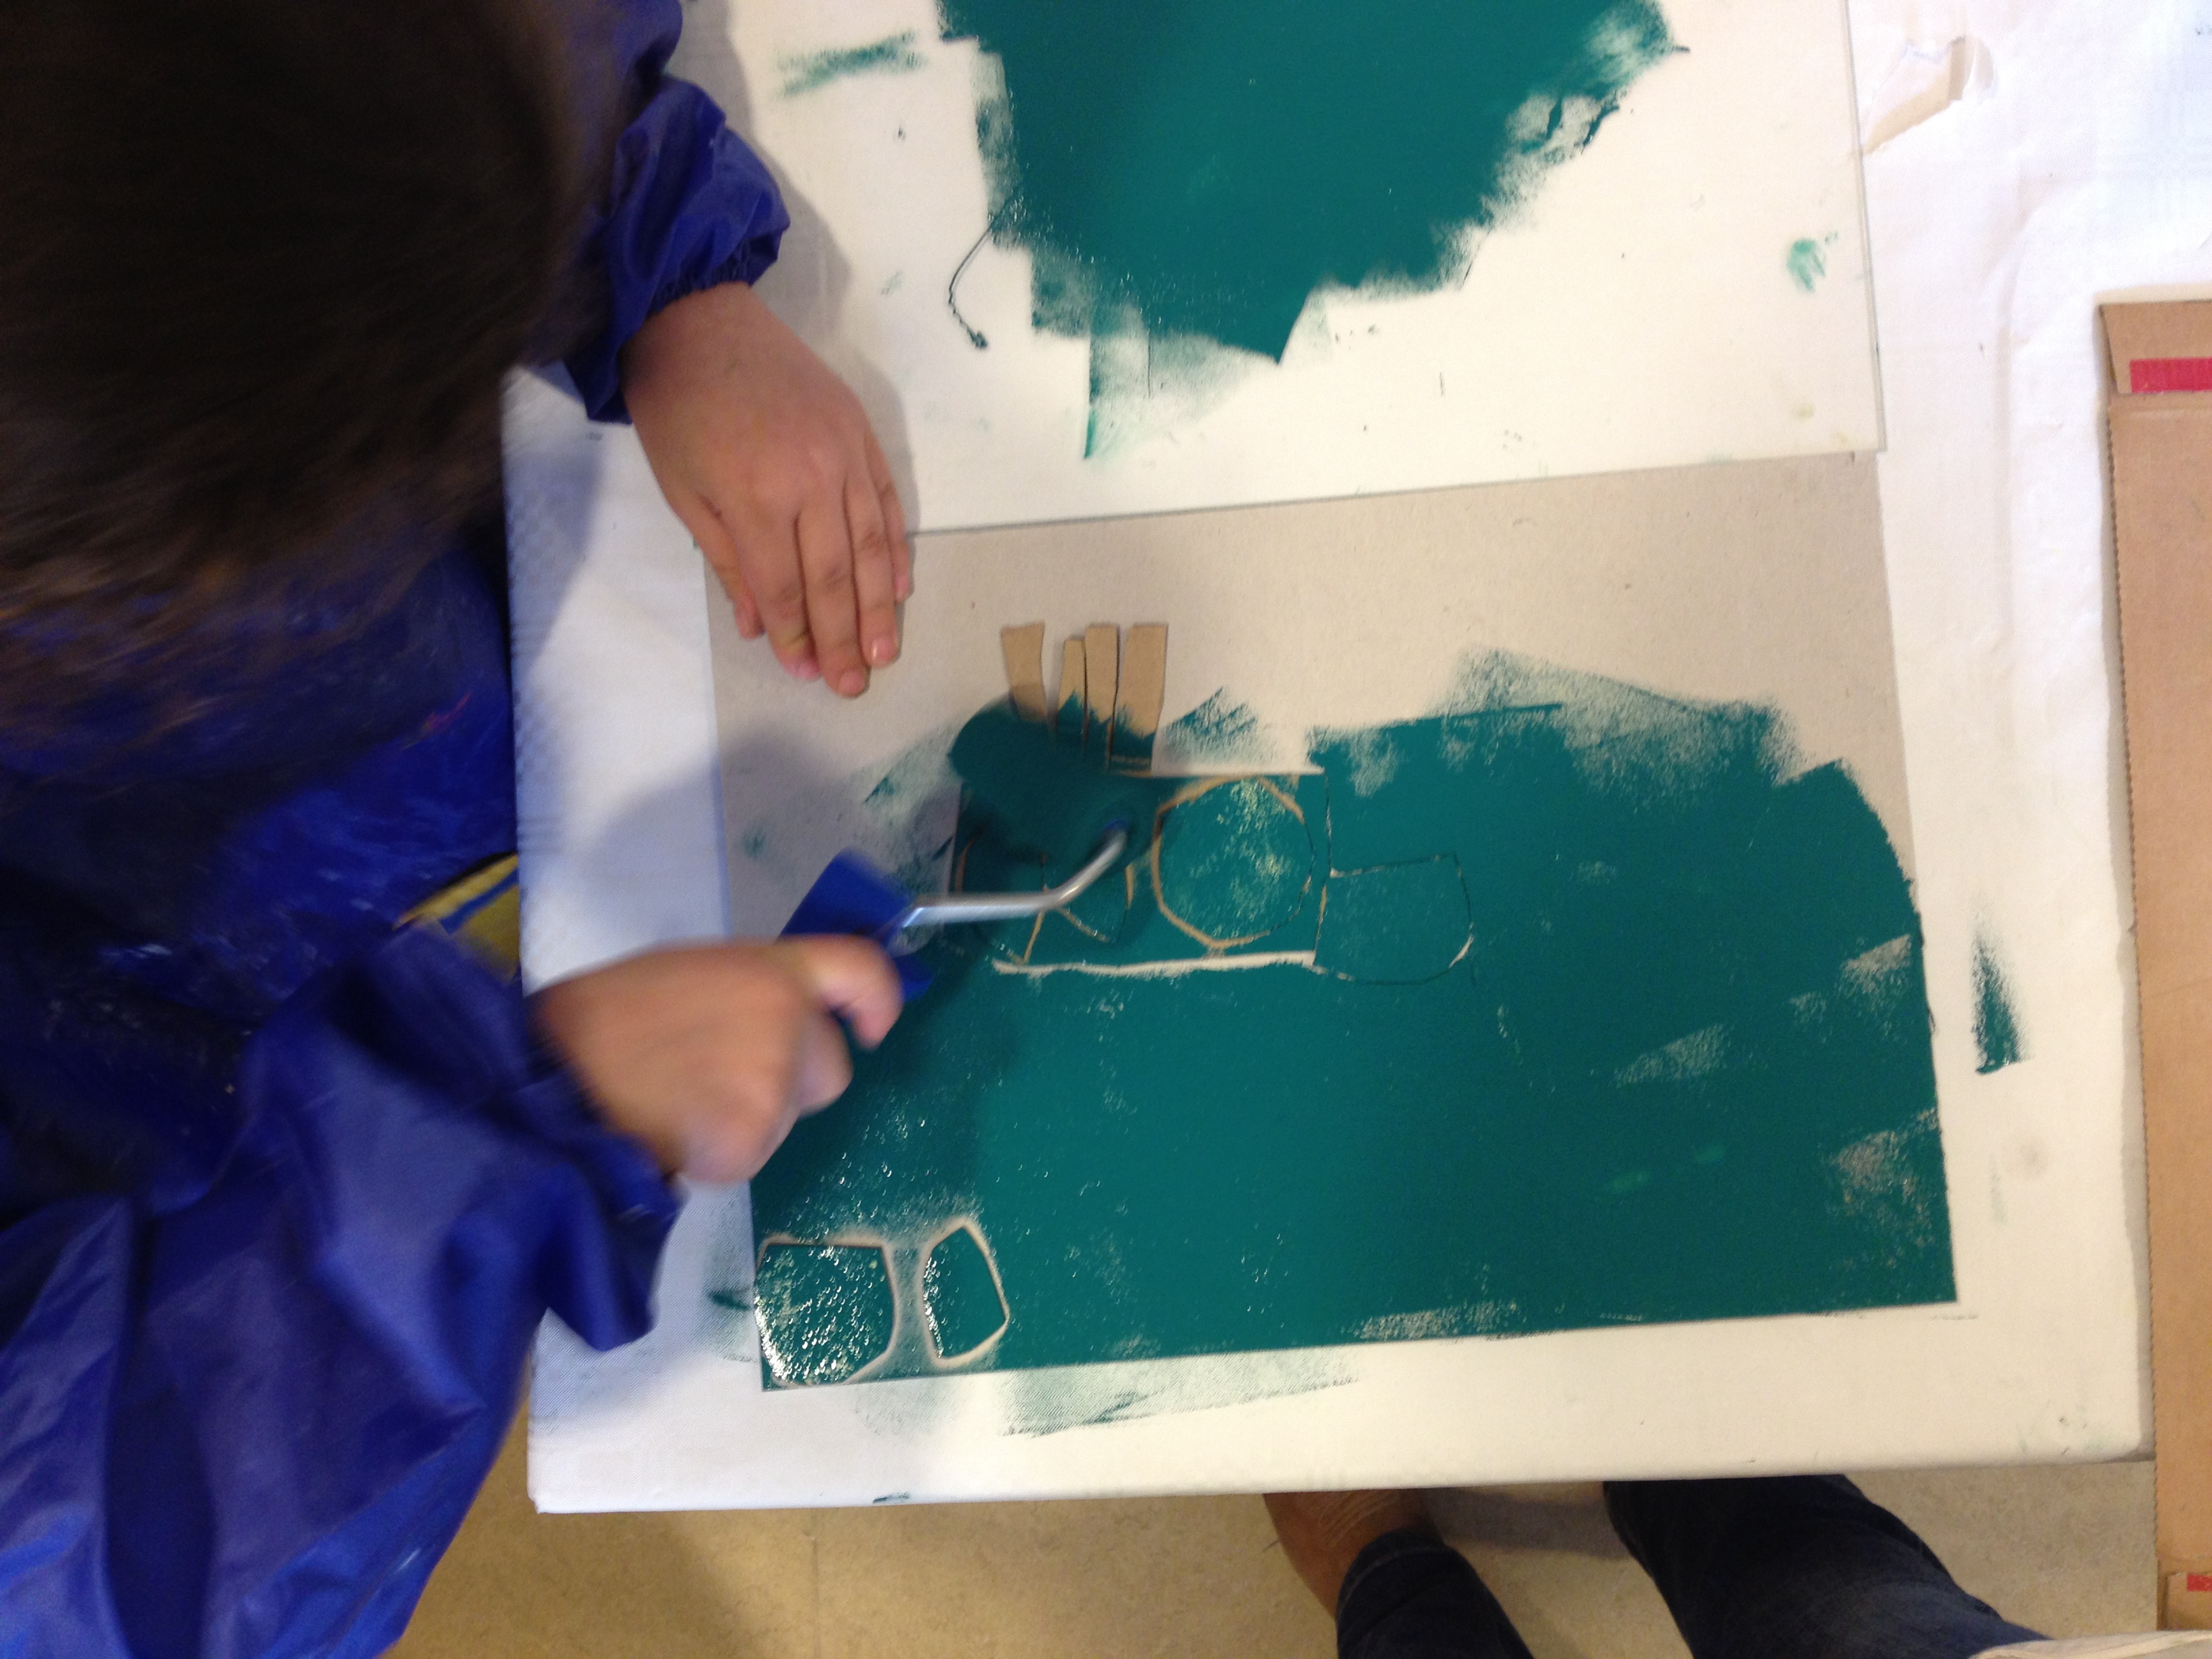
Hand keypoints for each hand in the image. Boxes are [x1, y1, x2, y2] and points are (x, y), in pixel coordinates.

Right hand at [533, 937, 903, 1181]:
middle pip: (830, 1068)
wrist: (550, 1077)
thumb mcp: (687, 974)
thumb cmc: (603, 1021)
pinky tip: (672, 1133)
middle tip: (718, 1080)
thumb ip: (749, 992)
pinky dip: (720, 1155)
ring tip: (678, 1102)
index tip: (873, 1029)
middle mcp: (785, 1019)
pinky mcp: (751, 1139)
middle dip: (791, 1082)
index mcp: (768, 968)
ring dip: (751, 1118)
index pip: (858, 968)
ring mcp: (772, 1082)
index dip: (878, 998)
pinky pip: (752, 1154)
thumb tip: (780, 1021)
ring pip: (788, 1116)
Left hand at [621, 281, 912, 698]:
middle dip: (845, 636)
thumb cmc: (676, 406)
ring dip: (881, 606)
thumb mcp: (682, 490)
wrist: (698, 316)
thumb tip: (760, 625)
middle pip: (835, 575)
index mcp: (755, 496)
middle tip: (854, 685)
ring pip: (870, 545)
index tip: (805, 672)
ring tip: (886, 652)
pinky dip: (894, 547)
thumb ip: (728, 559)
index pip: (784, 585)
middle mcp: (810, 479)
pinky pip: (886, 500)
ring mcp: (842, 453)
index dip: (796, 633)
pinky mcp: (861, 432)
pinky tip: (899, 587)